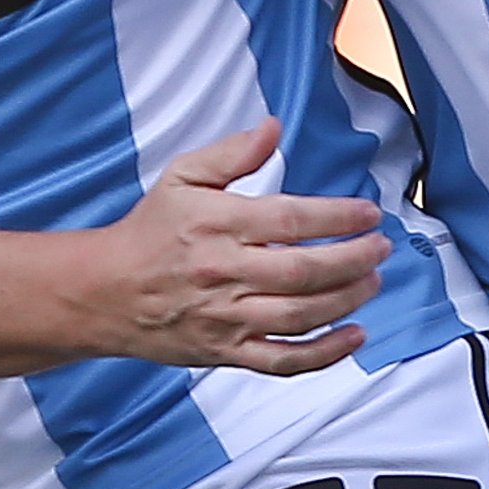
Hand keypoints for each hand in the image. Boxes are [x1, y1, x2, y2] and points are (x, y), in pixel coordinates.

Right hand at [87, 117, 389, 375]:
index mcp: (218, 223)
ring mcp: (228, 317)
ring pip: (300, 315)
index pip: (290, 220)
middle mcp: (226, 272)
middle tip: (381, 246)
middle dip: (353, 259)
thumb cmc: (150, 230)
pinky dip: (324, 354)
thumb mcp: (182, 175)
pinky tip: (354, 335)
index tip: (368, 212)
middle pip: (303, 271)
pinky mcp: (227, 352)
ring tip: (372, 280)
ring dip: (346, 299)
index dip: (337, 217)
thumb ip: (232, 152)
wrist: (107, 291)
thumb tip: (274, 127)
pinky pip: (283, 360)